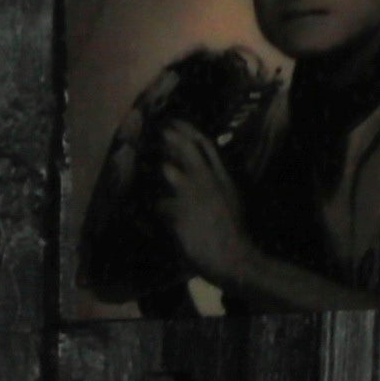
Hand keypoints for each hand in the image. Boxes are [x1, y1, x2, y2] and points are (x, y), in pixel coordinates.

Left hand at [157, 125, 252, 288]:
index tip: (175, 122)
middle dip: (169, 137)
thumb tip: (208, 176)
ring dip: (155, 171)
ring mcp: (193, 193)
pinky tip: (145, 216)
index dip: (188, 131)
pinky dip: (150, 210)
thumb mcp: (233, 201)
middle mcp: (208, 179)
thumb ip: (220, 184)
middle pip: (186, 148)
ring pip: (168, 171)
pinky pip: (157, 205)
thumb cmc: (235, 235)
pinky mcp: (179, 211)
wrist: (234, 258)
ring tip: (144, 172)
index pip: (205, 144)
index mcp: (223, 176)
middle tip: (156, 133)